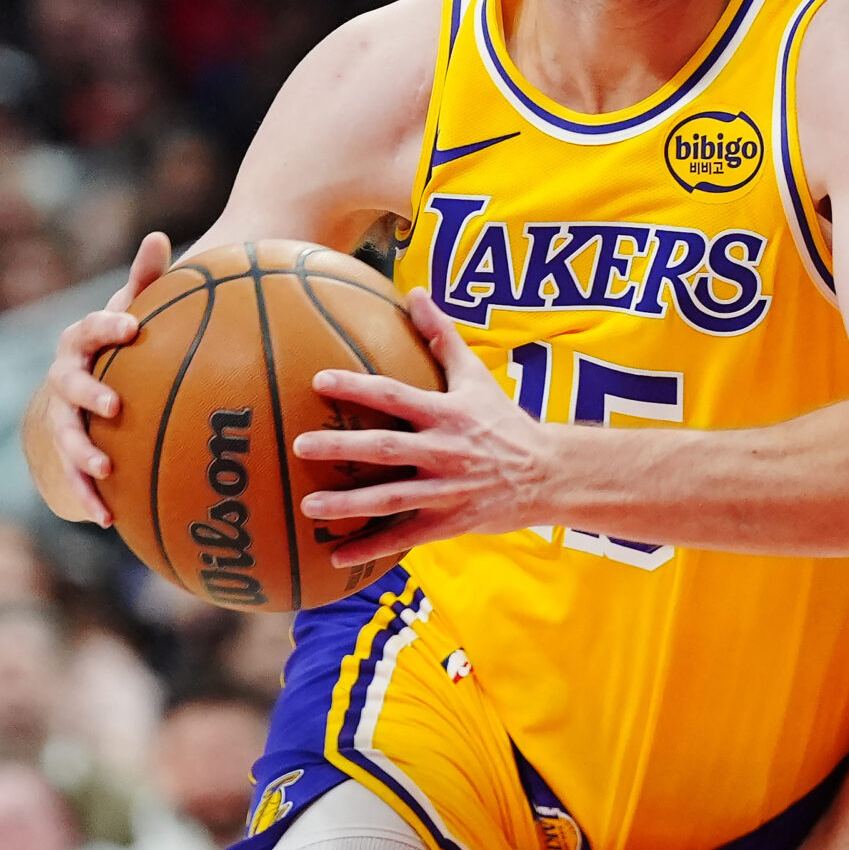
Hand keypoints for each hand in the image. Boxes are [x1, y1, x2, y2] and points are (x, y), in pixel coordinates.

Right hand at [40, 231, 173, 524]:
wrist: (84, 385)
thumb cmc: (120, 341)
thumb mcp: (133, 309)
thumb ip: (146, 280)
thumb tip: (159, 235)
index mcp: (82, 341)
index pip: (90, 328)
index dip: (107, 325)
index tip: (132, 326)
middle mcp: (65, 378)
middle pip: (69, 385)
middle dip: (88, 395)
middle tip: (114, 406)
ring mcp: (62, 417)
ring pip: (66, 436)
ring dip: (82, 455)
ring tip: (105, 470)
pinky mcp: (68, 452)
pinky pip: (75, 477)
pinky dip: (89, 496)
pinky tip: (108, 519)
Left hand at [295, 289, 552, 565]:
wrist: (548, 474)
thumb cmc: (505, 421)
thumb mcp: (476, 377)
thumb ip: (442, 336)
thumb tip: (415, 292)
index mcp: (447, 413)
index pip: (395, 395)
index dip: (358, 387)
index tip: (318, 381)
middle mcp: (445, 451)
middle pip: (387, 448)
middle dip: (343, 446)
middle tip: (300, 445)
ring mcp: (447, 489)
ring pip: (392, 498)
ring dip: (349, 504)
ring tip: (309, 507)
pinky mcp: (450, 522)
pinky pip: (405, 536)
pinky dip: (372, 549)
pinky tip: (336, 557)